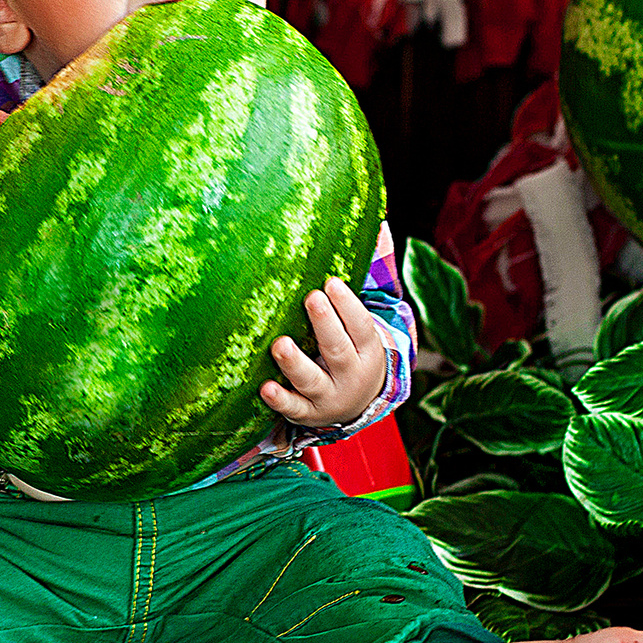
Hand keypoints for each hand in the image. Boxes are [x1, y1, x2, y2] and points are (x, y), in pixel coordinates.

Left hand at [261, 276, 385, 428]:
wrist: (356, 406)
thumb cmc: (352, 354)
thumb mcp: (362, 332)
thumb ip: (357, 289)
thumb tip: (377, 229)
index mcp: (367, 351)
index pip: (361, 327)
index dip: (348, 305)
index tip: (331, 282)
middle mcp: (350, 376)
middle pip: (338, 351)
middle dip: (325, 324)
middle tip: (311, 298)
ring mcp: (328, 396)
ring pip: (312, 381)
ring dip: (295, 363)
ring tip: (280, 344)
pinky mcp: (307, 412)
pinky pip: (293, 409)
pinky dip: (280, 400)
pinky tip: (265, 388)